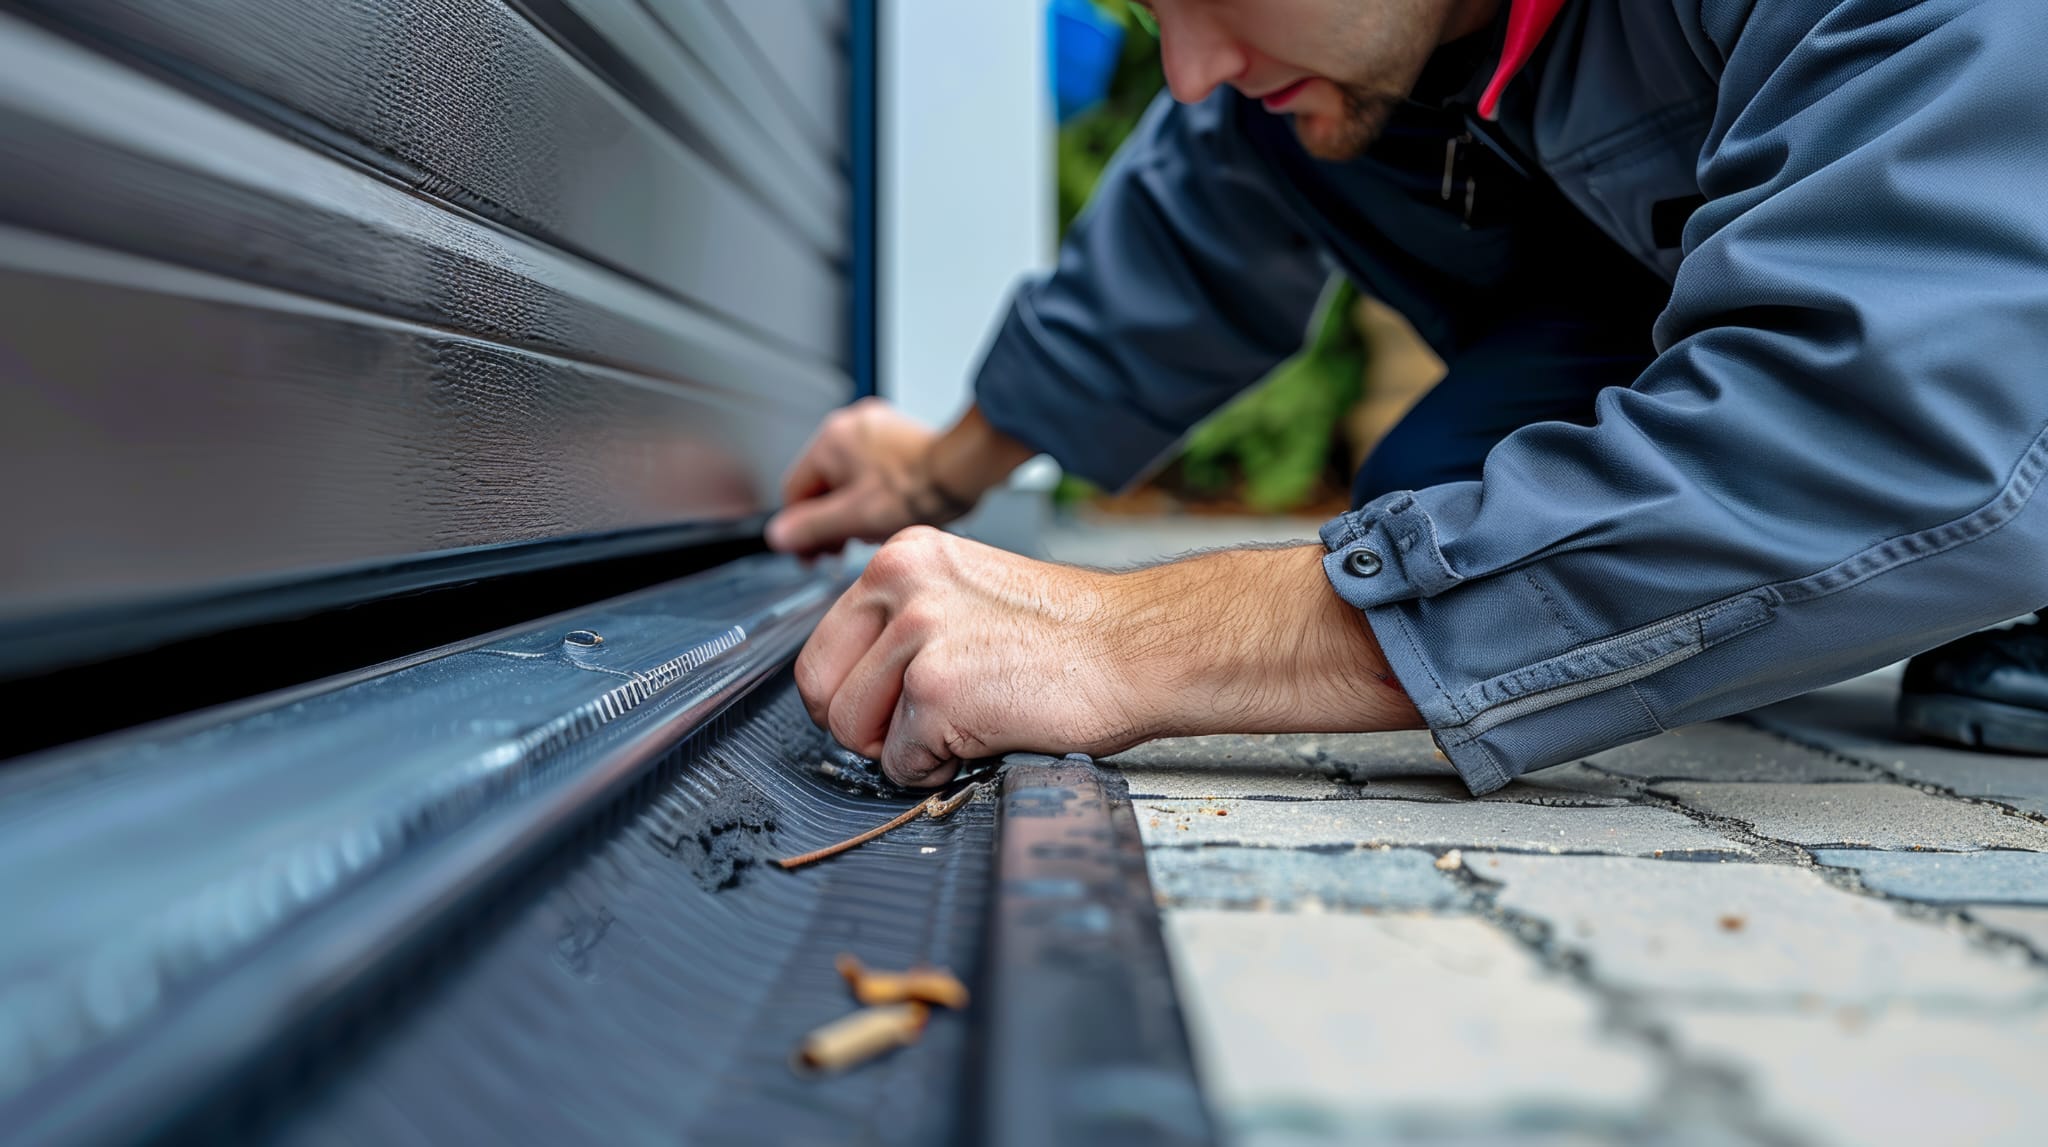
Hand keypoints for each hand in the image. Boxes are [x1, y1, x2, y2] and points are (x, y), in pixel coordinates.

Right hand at [767, 398, 1002, 556]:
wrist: (964, 470)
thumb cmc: (918, 488)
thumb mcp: (854, 517)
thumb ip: (811, 528)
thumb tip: (778, 536)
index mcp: (830, 441)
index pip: (795, 491)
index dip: (800, 529)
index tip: (810, 554)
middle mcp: (849, 427)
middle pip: (822, 485)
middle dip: (830, 520)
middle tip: (841, 548)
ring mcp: (875, 430)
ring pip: (847, 480)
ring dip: (852, 510)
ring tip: (871, 531)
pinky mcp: (897, 438)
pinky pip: (871, 472)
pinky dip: (872, 495)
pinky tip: (887, 514)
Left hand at [793, 527, 1422, 786]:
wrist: (1141, 647)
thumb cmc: (1073, 632)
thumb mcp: (968, 593)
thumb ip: (906, 619)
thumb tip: (856, 679)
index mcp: (903, 556)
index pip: (823, 641)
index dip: (849, 690)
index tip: (882, 707)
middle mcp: (900, 586)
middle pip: (820, 688)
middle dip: (860, 725)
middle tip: (910, 732)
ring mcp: (916, 638)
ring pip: (851, 730)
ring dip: (900, 749)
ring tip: (957, 731)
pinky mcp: (937, 693)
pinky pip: (902, 763)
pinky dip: (936, 771)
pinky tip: (981, 740)